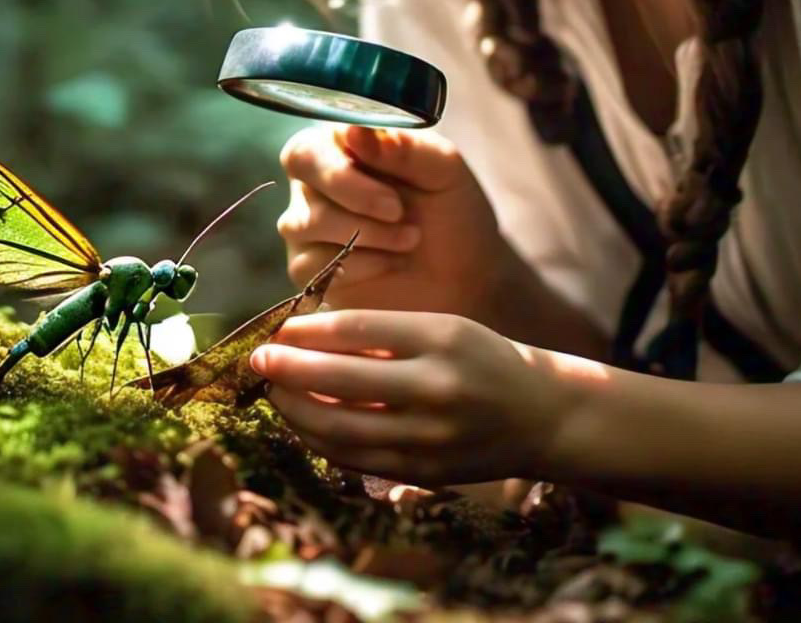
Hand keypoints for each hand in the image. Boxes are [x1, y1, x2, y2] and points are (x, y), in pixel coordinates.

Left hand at [250, 309, 559, 487]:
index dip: (310, 330)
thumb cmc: (480, 359)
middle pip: (341, 381)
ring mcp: (429, 436)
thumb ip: (382, 336)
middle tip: (260, 360)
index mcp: (440, 339)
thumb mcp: (441, 328)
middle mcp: (435, 387)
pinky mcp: (424, 472)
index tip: (280, 329)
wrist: (540, 415)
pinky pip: (358, 460)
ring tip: (274, 393)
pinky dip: (322, 442)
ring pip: (341, 428)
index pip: (357, 331)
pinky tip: (303, 424)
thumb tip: (307, 339)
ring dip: (296, 411)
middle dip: (289, 371)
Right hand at [276, 122, 519, 323]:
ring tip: (410, 238)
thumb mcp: (445, 170)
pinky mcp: (309, 270)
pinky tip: (391, 263)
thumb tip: (353, 132)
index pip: (308, 148)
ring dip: (367, 233)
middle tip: (400, 212)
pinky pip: (314, 265)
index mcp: (342, 148)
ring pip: (307, 223)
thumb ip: (404, 147)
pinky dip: (361, 265)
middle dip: (357, 197)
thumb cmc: (453, 213)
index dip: (339, 167)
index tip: (389, 182)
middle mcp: (315, 183)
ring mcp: (307, 227)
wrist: (465, 278)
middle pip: (302, 180)